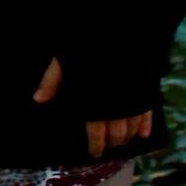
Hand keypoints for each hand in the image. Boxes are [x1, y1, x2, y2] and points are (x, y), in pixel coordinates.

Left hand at [32, 57, 151, 158]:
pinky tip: (143, 135)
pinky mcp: (146, 91)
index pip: (96, 133)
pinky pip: (147, 114)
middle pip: (116, 134)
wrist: (123, 31)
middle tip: (110, 149)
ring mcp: (132, 100)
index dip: (96, 146)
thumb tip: (38, 100)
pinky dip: (146, 126)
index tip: (95, 154)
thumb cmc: (90, 45)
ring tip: (124, 142)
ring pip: (132, 127)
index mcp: (94, 103)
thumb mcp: (66, 60)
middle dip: (113, 144)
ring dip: (128, 137)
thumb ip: (53, 80)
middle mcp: (115, 107)